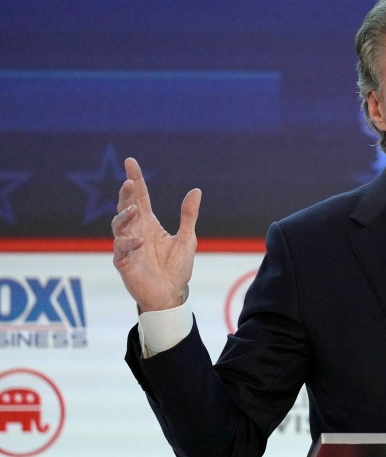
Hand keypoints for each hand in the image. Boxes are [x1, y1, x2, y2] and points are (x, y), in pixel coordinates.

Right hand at [111, 157, 201, 311]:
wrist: (171, 295)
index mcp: (149, 224)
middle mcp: (136, 231)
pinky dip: (128, 242)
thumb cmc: (176, 268)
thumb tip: (196, 190)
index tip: (130, 161)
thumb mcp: (187, 239)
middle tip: (128, 182)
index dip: (135, 180)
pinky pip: (120, 249)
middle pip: (126, 207)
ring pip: (118, 225)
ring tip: (134, 210)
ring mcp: (128, 246)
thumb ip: (188, 216)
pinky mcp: (124, 262)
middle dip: (125, 194)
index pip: (140, 197)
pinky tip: (138, 240)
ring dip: (124, 216)